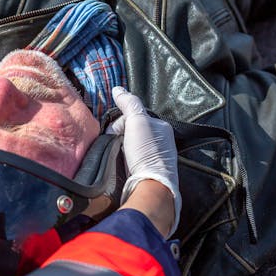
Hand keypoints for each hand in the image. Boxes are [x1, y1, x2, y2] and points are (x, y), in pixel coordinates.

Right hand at [106, 87, 180, 237]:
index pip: (134, 116)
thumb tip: (118, 89)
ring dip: (118, 149)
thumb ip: (129, 104)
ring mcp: (153, 158)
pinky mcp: (145, 172)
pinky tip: (119, 165)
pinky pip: (128, 160)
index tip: (114, 132)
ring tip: (115, 156)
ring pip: (128, 146)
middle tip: (114, 144)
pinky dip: (121, 161)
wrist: (150, 186)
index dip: (120, 122)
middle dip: (118, 136)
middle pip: (130, 131)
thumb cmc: (147, 154)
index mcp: (161, 128)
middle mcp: (160, 142)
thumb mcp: (137, 122)